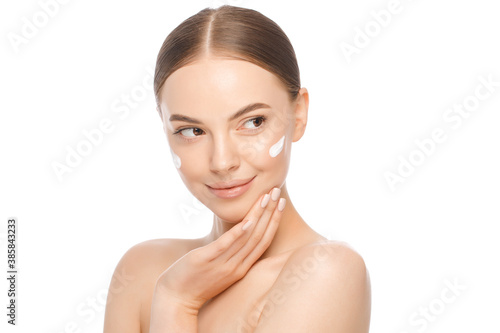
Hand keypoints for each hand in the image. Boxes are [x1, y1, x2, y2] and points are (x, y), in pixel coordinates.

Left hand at [153, 187, 285, 311]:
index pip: (264, 241)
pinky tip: (248, 220)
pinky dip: (238, 233)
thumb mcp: (221, 268)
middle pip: (260, 237)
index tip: (281, 203)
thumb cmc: (197, 282)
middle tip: (278, 193)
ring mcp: (222, 264)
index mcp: (242, 268)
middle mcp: (236, 266)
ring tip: (267, 197)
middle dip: (271, 213)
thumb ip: (232, 254)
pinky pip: (225, 245)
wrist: (176, 300)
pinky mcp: (206, 260)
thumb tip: (239, 234)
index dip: (274, 221)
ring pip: (247, 238)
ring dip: (259, 216)